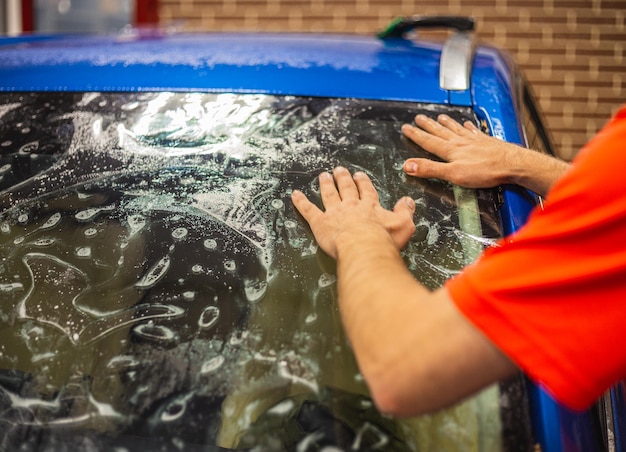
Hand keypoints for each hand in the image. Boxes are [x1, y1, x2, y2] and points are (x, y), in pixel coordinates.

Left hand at [291, 167, 415, 258]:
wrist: (364, 247)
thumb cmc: (384, 239)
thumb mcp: (404, 225)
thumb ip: (405, 211)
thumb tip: (408, 200)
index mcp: (370, 206)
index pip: (366, 191)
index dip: (362, 183)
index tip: (359, 175)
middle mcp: (351, 206)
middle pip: (346, 189)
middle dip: (343, 178)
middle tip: (339, 170)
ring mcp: (334, 212)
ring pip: (328, 195)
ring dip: (326, 184)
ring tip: (323, 176)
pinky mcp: (320, 222)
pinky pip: (308, 210)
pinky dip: (300, 202)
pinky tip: (295, 195)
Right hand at [402, 114, 520, 188]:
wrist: (512, 164)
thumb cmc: (485, 171)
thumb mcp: (453, 174)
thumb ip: (430, 169)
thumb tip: (408, 165)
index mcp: (451, 150)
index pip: (428, 141)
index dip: (416, 135)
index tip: (406, 128)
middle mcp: (461, 142)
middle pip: (440, 131)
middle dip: (427, 125)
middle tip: (418, 118)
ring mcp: (474, 140)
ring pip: (456, 129)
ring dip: (446, 123)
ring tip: (439, 117)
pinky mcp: (487, 142)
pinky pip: (474, 131)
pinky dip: (468, 127)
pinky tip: (467, 124)